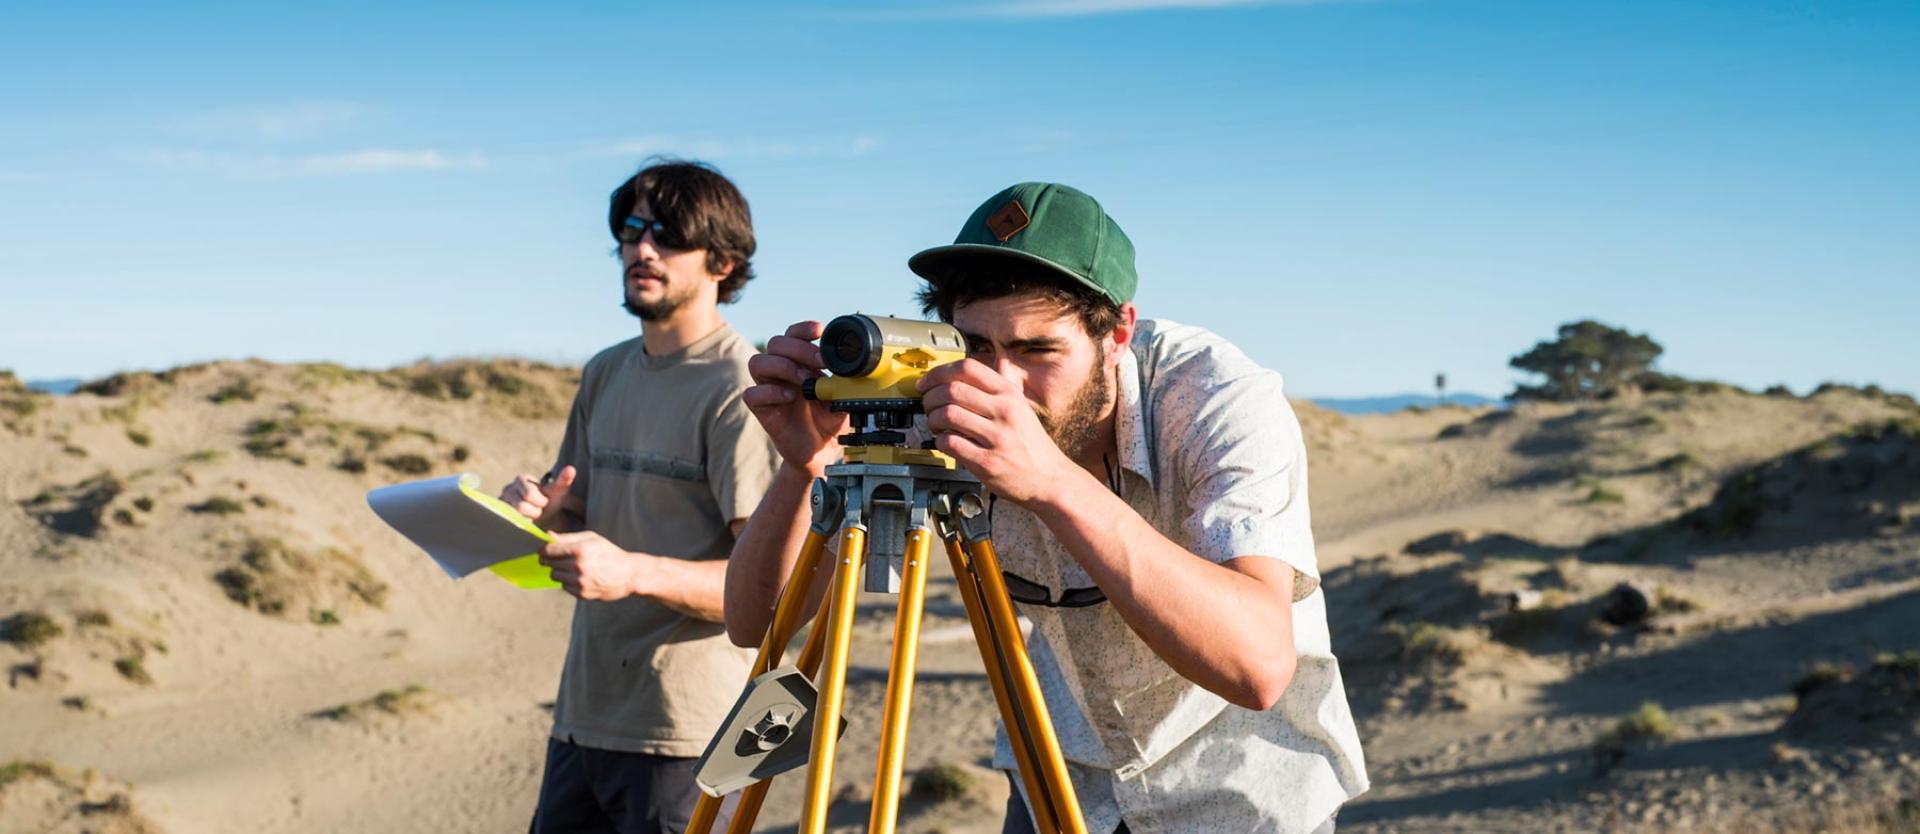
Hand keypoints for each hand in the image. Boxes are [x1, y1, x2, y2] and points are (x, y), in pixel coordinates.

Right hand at [500, 465, 574, 526]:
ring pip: (515, 516)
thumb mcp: (558, 491)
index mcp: (521, 478)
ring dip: (527, 518)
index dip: (540, 502)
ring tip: (532, 514)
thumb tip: (571, 469)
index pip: (529, 494)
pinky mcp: (498, 514)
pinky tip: (523, 519)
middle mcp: (508, 488)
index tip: (544, 501)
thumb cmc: (550, 499)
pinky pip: (509, 522)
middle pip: (521, 507)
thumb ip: (564, 480)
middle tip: (539, 509)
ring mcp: (501, 501)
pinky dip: (519, 523)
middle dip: (534, 511)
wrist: (542, 514)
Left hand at [539, 531, 643, 600]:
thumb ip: (568, 537)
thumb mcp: (592, 538)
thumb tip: (548, 535)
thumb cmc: (610, 553)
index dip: (543, 550)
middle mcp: (578, 566)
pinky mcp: (582, 594)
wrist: (629, 575)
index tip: (544, 551)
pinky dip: (569, 582)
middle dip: (551, 560)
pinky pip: (564, 587)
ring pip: (554, 576)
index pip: (548, 550)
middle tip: (561, 558)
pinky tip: (582, 578)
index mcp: (580, 549)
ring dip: (560, 572)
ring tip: (574, 568)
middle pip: (549, 564)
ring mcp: (580, 582)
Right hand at [742, 321, 848, 473]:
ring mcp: (769, 388)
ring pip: (757, 362)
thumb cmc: (829, 418)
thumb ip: (844, 379)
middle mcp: (780, 371)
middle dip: (799, 349)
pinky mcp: (762, 410)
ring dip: (783, 366)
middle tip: (821, 363)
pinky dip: (770, 392)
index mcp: (798, 361)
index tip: (819, 330)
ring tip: (804, 380)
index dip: (802, 328)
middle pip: (775, 343)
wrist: (821, 449)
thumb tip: (854, 366)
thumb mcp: (842, 395)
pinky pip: (752, 394)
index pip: (792, 334)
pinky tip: (790, 397)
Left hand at [917, 359, 1076, 505]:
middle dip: (930, 397)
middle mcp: (1004, 412)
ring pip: (947, 415)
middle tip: (927, 405)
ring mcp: (997, 437)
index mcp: (1009, 394)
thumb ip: (1002, 385)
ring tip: (935, 425)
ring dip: (932, 419)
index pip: (967, 368)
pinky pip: (950, 443)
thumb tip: (979, 366)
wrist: (1050, 478)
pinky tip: (944, 441)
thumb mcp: (1022, 406)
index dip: (939, 372)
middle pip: (952, 390)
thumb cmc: (1032, 444)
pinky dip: (939, 441)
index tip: (927, 382)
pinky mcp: (987, 462)